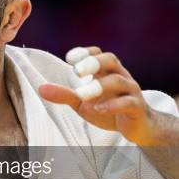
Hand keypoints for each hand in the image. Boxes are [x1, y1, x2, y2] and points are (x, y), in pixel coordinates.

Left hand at [39, 46, 157, 145]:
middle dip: (93, 62)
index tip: (69, 58)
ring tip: (82, 95)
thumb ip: (64, 94)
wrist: (135, 126)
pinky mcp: (137, 108)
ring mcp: (130, 91)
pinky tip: (98, 109)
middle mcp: (119, 76)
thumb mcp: (81, 102)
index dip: (85, 53)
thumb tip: (41, 89)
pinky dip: (113, 105)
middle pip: (110, 60)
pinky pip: (128, 102)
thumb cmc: (106, 108)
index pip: (98, 53)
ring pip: (119, 81)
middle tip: (76, 71)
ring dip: (99, 86)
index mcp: (105, 71)